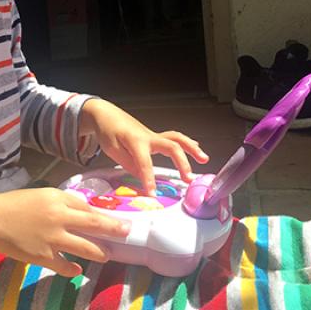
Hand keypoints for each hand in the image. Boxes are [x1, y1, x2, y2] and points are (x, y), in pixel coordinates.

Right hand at [0, 186, 129, 277]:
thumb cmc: (16, 203)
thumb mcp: (42, 195)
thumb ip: (63, 203)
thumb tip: (84, 212)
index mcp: (58, 200)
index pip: (88, 208)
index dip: (106, 215)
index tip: (120, 219)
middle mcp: (59, 218)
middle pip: (94, 225)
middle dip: (113, 230)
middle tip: (127, 233)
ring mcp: (52, 240)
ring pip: (86, 248)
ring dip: (99, 252)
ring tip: (106, 255)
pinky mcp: (43, 257)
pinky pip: (65, 266)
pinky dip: (73, 270)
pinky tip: (78, 270)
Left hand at [79, 99, 209, 194]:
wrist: (107, 115)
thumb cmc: (109, 131)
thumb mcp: (113, 151)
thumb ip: (130, 164)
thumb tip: (144, 178)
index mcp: (135, 141)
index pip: (144, 163)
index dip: (149, 179)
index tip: (153, 194)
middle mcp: (148, 137)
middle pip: (171, 147)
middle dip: (182, 163)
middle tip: (187, 179)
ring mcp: (154, 136)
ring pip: (177, 139)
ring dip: (192, 149)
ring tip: (204, 159)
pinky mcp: (155, 137)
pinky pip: (174, 139)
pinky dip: (187, 144)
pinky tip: (196, 150)